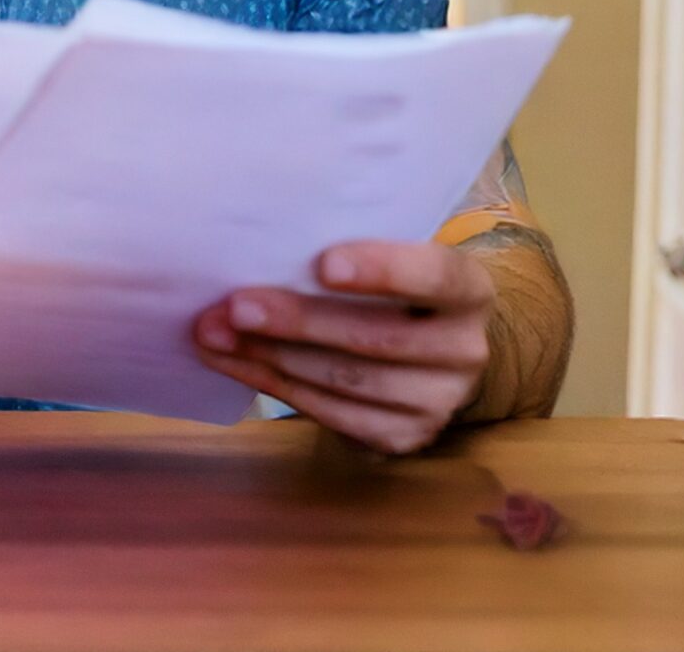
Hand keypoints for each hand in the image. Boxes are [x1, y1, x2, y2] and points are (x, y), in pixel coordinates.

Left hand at [193, 240, 493, 454]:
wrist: (432, 354)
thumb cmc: (394, 291)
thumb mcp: (391, 259)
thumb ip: (349, 252)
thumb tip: (260, 246)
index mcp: (469, 290)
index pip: (436, 276)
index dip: (382, 270)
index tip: (323, 263)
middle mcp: (465, 351)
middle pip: (376, 338)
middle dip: (298, 322)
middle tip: (235, 305)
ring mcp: (438, 402)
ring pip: (346, 382)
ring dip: (271, 357)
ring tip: (214, 333)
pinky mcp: (403, 437)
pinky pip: (331, 416)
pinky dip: (274, 386)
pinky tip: (234, 362)